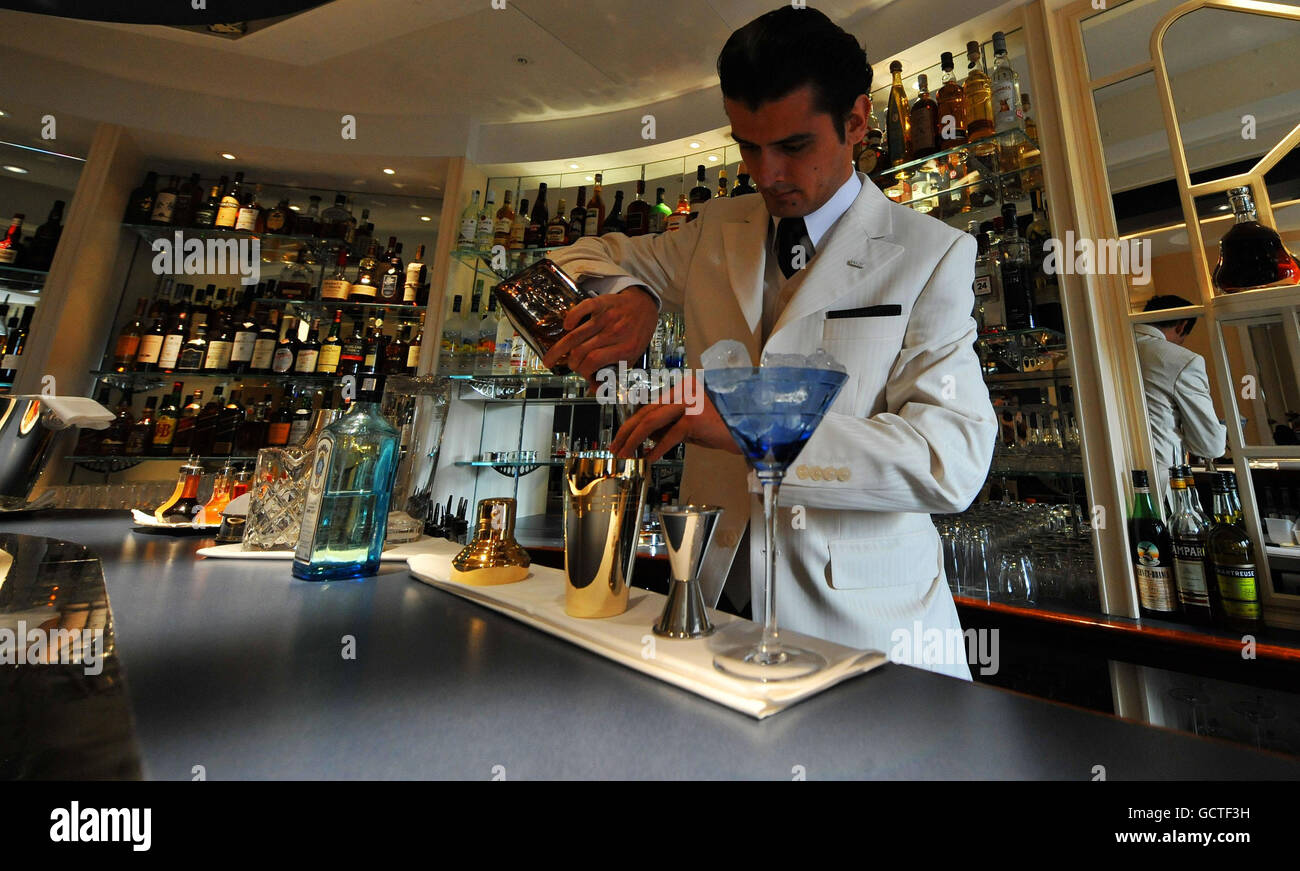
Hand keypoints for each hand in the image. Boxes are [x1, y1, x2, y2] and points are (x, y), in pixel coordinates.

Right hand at [542, 286, 658, 380]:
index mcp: (624, 348)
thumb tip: (594, 389)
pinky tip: (566, 327)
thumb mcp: (631, 358)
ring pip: (576, 335)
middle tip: (570, 366)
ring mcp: (607, 317)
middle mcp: (615, 332)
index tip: (582, 374)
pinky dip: (571, 317)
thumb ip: (613, 374)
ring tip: (549, 360)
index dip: (583, 371)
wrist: (646, 307)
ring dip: (559, 349)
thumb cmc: (636, 335)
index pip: (594, 362)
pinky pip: (582, 308)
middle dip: (572, 363)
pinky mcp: (601, 303)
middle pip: (582, 351)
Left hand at [609, 373, 739, 461]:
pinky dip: (657, 448)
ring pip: (652, 420)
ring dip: (634, 439)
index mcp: (683, 388)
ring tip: (626, 453)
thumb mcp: (695, 426)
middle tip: (616, 446)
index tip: (622, 436)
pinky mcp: (695, 418)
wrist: (753, 427)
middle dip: (627, 431)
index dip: (633, 422)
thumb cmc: (727, 426)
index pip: (651, 405)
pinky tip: (649, 458)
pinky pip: (670, 435)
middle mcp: (684, 391)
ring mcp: (690, 403)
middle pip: (646, 410)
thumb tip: (647, 437)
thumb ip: (672, 426)